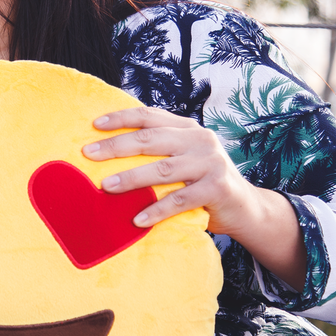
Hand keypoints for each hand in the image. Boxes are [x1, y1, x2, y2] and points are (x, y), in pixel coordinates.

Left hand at [81, 106, 258, 235]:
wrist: (247, 208)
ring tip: (106, 186)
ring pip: (162, 169)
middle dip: (116, 146)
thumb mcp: (184, 158)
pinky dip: (156, 210)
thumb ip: (159, 150)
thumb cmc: (203, 182)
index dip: (121, 118)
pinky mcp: (217, 189)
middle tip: (88, 154)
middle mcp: (200, 140)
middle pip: (150, 139)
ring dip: (130, 178)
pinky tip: (137, 219)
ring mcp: (210, 163)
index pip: (149, 116)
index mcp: (188, 128)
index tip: (94, 125)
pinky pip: (179, 201)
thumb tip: (110, 149)